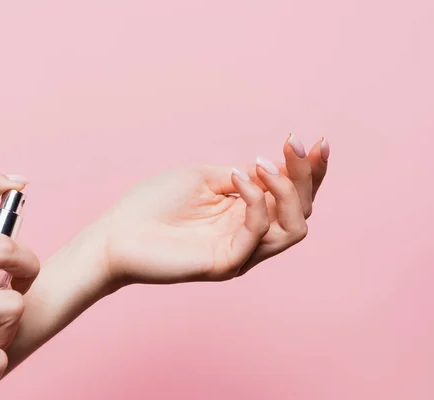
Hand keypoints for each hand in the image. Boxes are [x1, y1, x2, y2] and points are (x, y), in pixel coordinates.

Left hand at [99, 135, 328, 284]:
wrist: (116, 233)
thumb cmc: (154, 203)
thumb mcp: (205, 177)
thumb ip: (242, 175)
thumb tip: (274, 167)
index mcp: (246, 213)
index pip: (292, 196)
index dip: (310, 172)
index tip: (318, 142)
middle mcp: (250, 234)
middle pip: (302, 210)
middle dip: (305, 175)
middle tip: (294, 143)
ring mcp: (241, 252)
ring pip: (294, 227)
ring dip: (286, 189)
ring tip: (262, 163)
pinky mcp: (227, 263)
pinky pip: (259, 233)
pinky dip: (255, 201)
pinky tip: (237, 178)